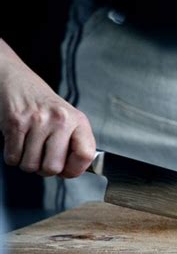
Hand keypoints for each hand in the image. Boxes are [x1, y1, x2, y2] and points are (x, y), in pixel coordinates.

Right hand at [0, 39, 95, 177]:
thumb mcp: (70, 120)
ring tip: (31, 148)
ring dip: (28, 163)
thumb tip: (73, 171)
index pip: (86, 155)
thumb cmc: (46, 106)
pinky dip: (14, 156)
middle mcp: (60, 120)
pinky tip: (19, 143)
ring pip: (30, 165)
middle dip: (46, 170)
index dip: (75, 169)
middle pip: (53, 167)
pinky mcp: (15, 123)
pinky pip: (12, 158)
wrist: (18, 82)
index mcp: (78, 121)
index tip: (68, 170)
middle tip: (44, 158)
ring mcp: (37, 121)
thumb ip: (76, 144)